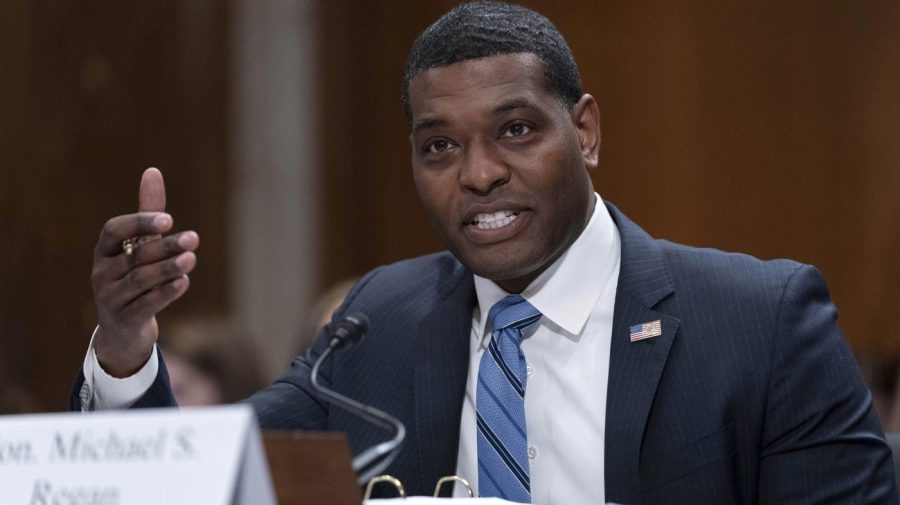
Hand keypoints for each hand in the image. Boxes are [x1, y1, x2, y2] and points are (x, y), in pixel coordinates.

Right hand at [91, 168, 199, 376]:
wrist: (123, 330)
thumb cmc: (134, 277)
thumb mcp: (140, 245)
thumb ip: (148, 212)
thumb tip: (153, 170)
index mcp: (104, 250)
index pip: (113, 230)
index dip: (139, 222)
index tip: (168, 219)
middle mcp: (102, 272)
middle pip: (135, 256)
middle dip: (165, 246)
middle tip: (194, 237)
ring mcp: (111, 298)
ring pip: (140, 280)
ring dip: (168, 268)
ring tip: (191, 259)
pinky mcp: (125, 319)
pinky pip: (145, 304)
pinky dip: (165, 293)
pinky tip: (184, 283)